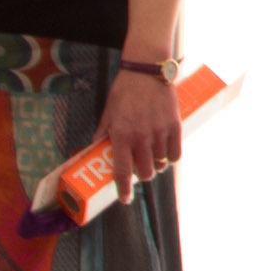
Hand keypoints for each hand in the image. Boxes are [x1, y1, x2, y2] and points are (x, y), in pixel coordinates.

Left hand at [96, 65, 184, 190]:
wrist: (146, 71)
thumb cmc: (124, 92)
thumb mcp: (108, 113)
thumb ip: (102, 135)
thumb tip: (94, 151)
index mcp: (121, 135)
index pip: (122, 171)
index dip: (123, 190)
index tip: (124, 199)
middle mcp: (140, 137)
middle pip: (145, 173)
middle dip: (141, 176)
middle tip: (139, 169)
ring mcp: (159, 132)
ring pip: (161, 165)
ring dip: (156, 166)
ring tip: (153, 158)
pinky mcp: (174, 126)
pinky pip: (175, 154)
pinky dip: (170, 158)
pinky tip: (166, 153)